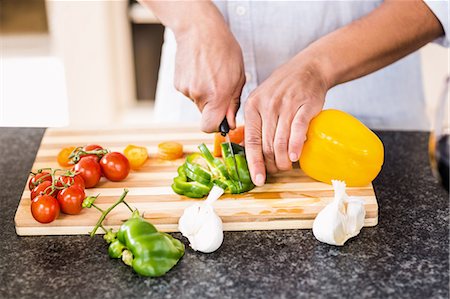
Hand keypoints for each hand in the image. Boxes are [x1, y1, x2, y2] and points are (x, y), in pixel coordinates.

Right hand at [174, 23, 244, 132]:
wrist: (199, 29)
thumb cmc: (223, 49)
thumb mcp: (238, 76)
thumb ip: (233, 102)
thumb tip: (229, 122)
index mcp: (217, 95)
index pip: (210, 127)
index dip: (215, 126)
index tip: (221, 120)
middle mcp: (199, 94)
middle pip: (205, 115)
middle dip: (213, 107)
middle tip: (219, 87)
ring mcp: (186, 89)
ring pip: (198, 103)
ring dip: (205, 94)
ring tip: (210, 74)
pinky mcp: (178, 84)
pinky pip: (190, 93)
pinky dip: (196, 86)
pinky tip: (201, 71)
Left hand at [244, 55, 328, 185]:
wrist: (307, 69)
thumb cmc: (282, 89)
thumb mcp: (261, 101)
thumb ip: (255, 123)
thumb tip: (247, 150)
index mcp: (253, 107)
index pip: (251, 141)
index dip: (254, 163)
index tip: (258, 179)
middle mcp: (267, 106)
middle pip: (267, 145)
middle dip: (271, 164)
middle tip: (276, 171)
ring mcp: (286, 105)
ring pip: (282, 141)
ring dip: (284, 160)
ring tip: (287, 166)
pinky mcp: (305, 105)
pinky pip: (298, 130)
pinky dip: (296, 146)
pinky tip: (296, 156)